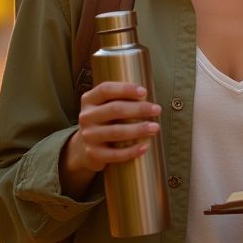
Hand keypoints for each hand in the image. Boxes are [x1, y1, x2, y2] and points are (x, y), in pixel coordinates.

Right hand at [59, 82, 159, 196]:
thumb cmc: (104, 121)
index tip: (144, 92)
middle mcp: (86, 117)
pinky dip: (132, 151)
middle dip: (139, 109)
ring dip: (138, 129)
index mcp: (89, 100)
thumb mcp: (105, 106)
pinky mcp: (93, 153)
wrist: (85, 147)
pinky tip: (145, 147)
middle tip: (157, 109)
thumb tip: (146, 96)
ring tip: (155, 127)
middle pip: (114, 109)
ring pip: (116, 132)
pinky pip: (115, 154)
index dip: (125, 89)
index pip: (105, 90)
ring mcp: (89, 136)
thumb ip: (120, 98)